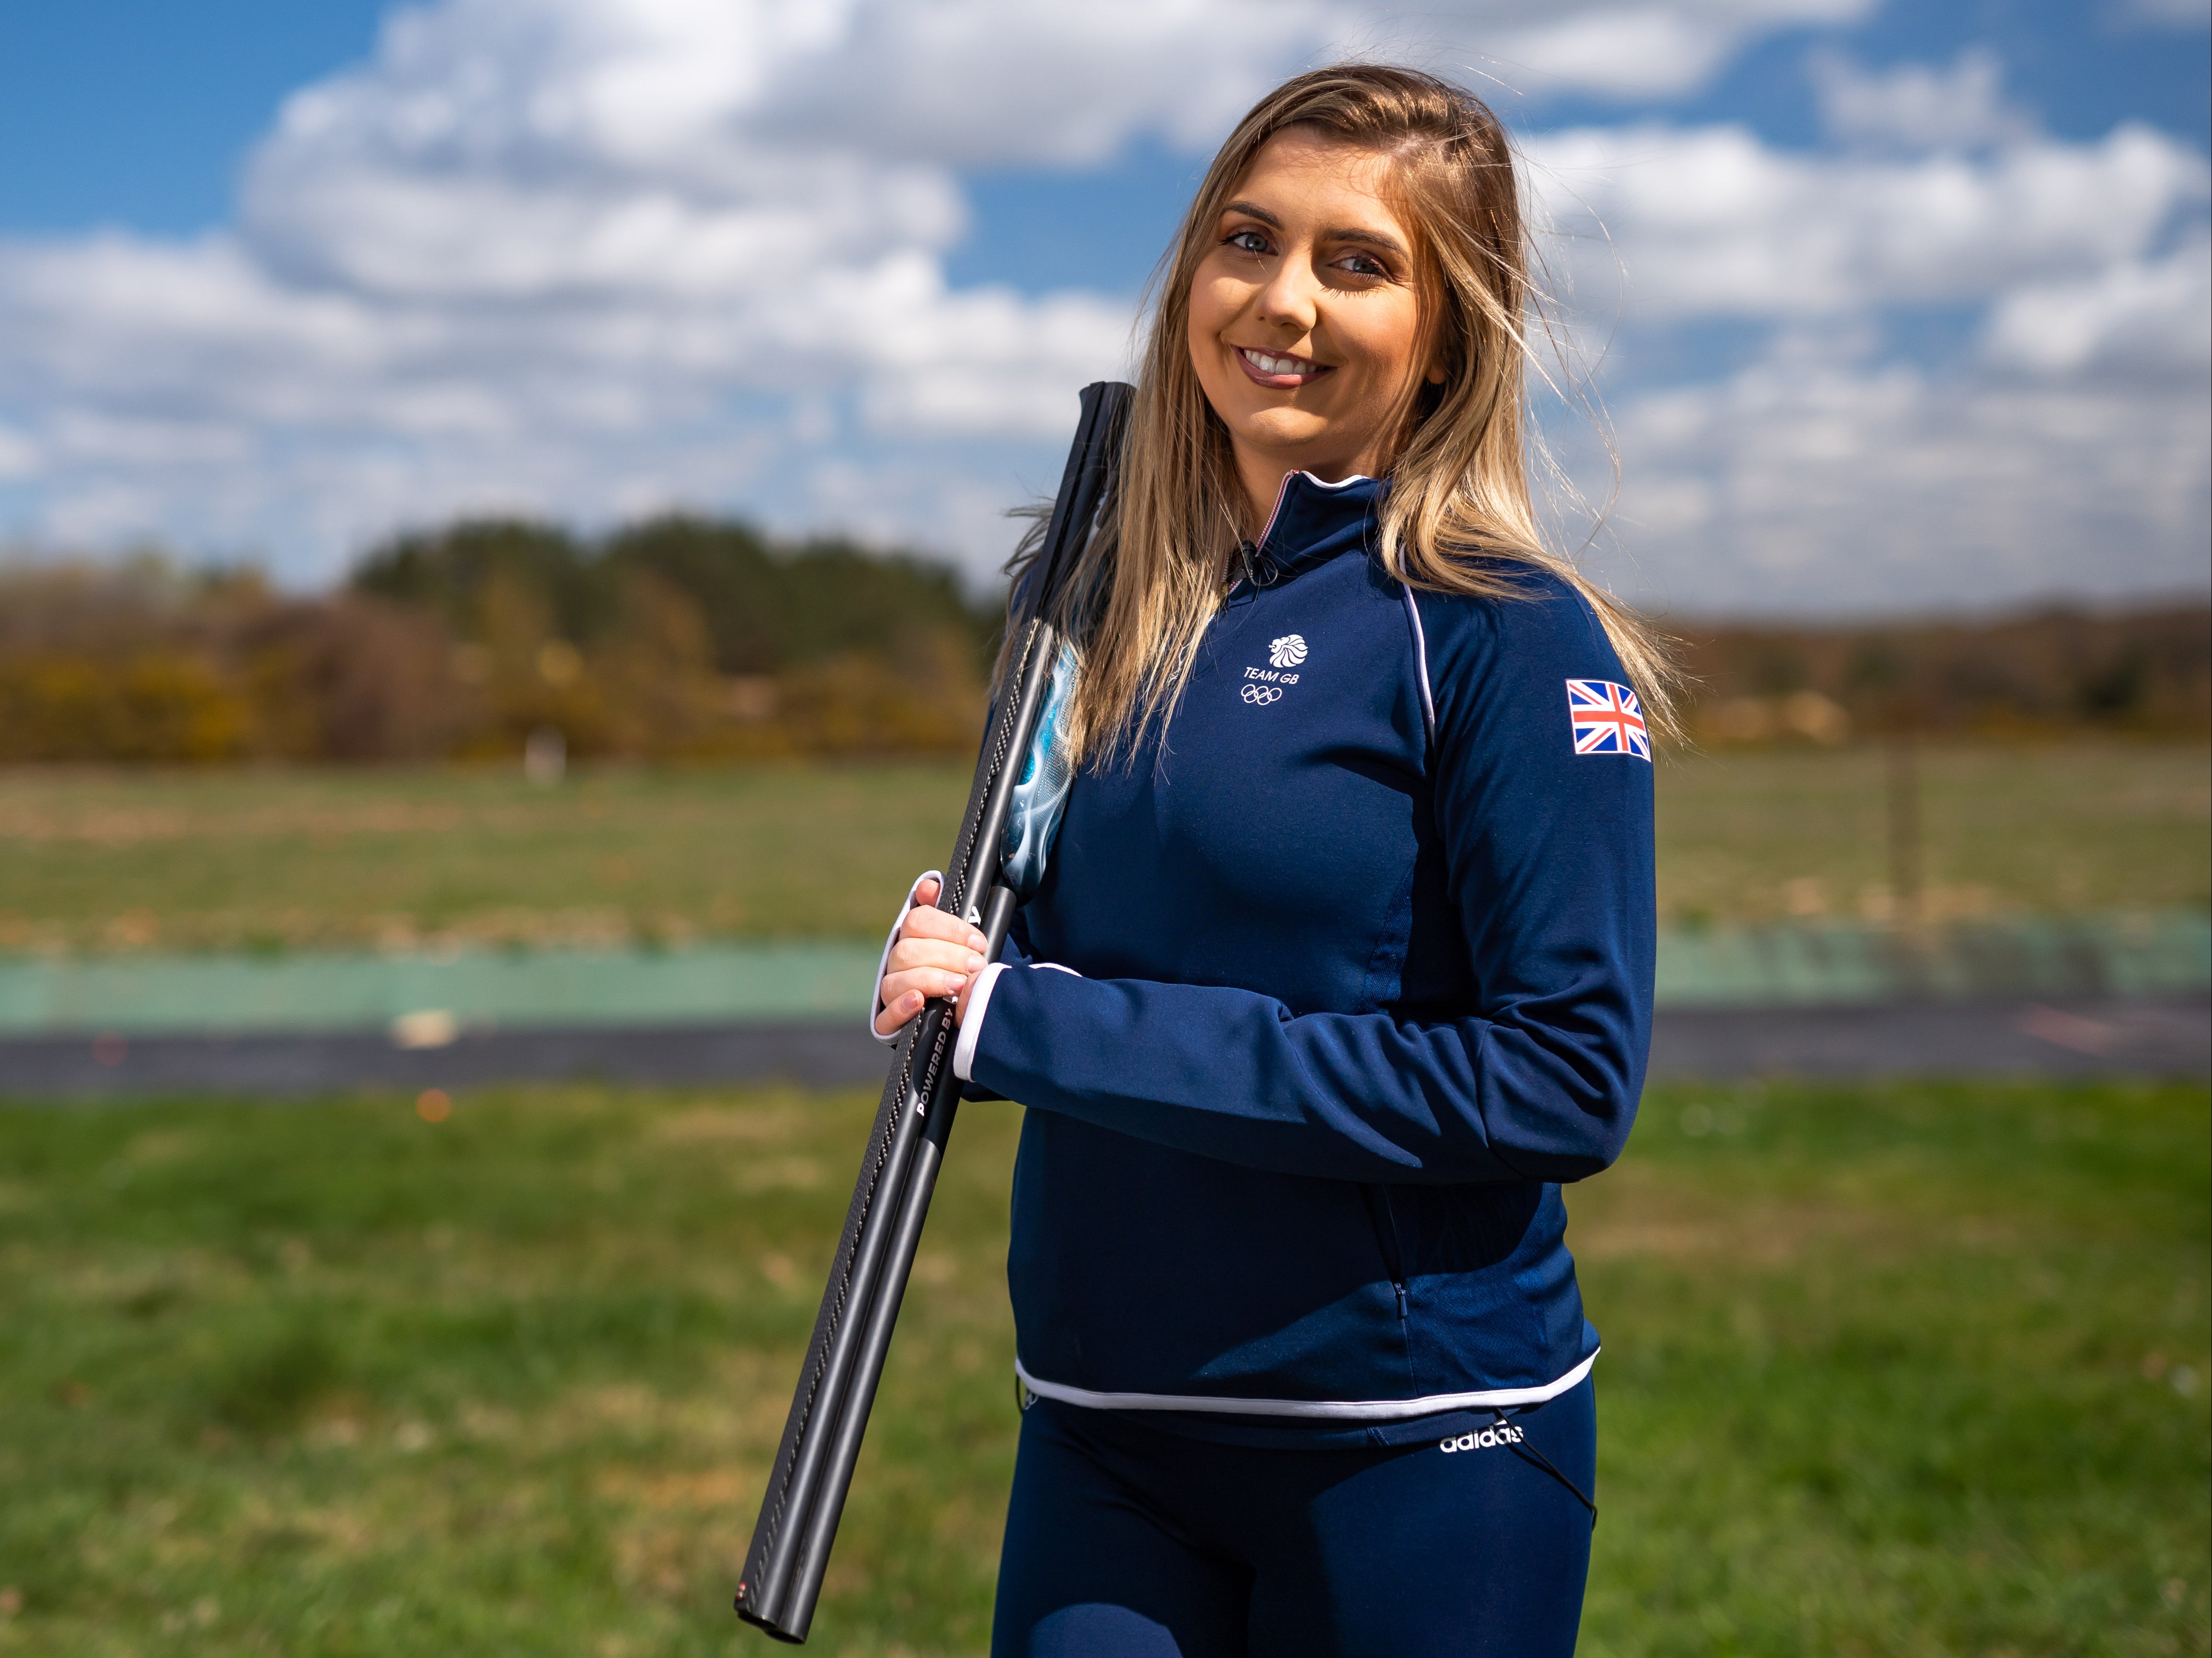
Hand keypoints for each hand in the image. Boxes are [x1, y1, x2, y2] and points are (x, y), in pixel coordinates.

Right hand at [874, 878, 990, 1037]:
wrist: (965, 1014)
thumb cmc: (964, 973)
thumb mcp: (966, 946)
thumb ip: (949, 918)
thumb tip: (929, 887)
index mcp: (912, 938)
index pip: (918, 921)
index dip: (950, 929)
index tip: (979, 942)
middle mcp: (897, 963)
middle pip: (908, 950)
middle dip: (948, 956)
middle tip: (976, 966)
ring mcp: (891, 993)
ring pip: (895, 980)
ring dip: (930, 980)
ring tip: (960, 986)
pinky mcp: (890, 1023)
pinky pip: (884, 1017)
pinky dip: (901, 1007)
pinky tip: (919, 1001)